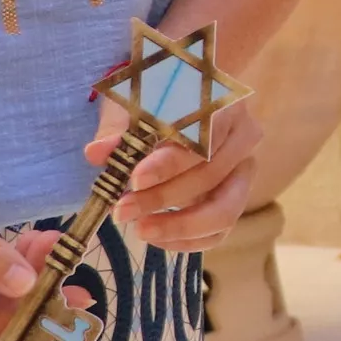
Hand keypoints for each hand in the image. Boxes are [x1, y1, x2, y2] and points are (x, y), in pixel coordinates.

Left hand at [87, 92, 264, 252]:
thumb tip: (96, 153)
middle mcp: (243, 137)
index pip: (203, 137)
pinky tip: (156, 237)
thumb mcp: (134, 106)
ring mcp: (243, 171)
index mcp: (224, 104)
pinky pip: (220, 231)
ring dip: (180, 226)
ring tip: (140, 229)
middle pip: (211, 176)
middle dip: (163, 198)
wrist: (180, 103)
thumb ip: (117, 129)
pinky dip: (188, 240)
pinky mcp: (236, 198)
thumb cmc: (156, 100)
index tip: (135, 180)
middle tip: (122, 210)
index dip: (170, 163)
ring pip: (224, 210)